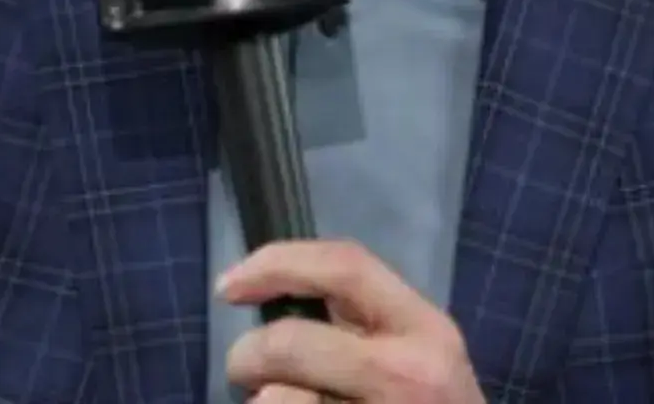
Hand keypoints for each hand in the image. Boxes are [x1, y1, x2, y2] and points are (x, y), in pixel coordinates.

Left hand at [219, 239, 484, 403]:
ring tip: (273, 402)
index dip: (278, 263)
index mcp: (424, 328)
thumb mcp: (419, 355)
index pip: (345, 266)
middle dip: (248, 354)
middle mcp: (407, 373)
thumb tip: (277, 294)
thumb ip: (365, 323)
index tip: (229, 284)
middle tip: (243, 369)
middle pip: (292, 342)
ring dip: (261, 401)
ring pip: (278, 400)